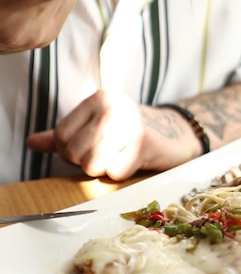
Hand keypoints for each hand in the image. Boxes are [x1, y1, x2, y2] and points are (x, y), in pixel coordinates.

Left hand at [26, 90, 201, 179]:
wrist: (175, 135)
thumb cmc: (130, 133)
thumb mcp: (95, 127)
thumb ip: (62, 135)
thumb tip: (31, 142)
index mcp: (99, 98)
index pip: (60, 136)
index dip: (69, 151)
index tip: (89, 148)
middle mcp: (113, 107)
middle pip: (73, 152)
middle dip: (86, 163)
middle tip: (107, 155)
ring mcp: (129, 124)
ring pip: (91, 165)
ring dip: (103, 170)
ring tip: (118, 158)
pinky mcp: (144, 144)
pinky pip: (114, 172)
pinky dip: (121, 175)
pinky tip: (132, 163)